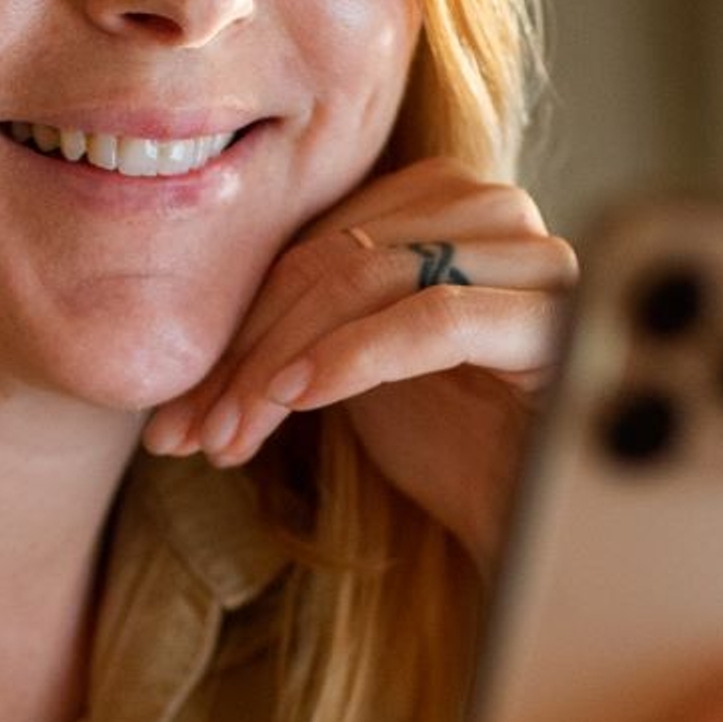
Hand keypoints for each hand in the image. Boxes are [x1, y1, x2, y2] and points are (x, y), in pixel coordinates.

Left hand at [142, 156, 574, 566]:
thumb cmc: (447, 444)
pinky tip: (299, 397)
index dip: (231, 326)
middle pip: (333, 258)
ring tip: (233, 433)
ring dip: (282, 363)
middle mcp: (491, 209)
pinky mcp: (555, 313)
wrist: (532, 520)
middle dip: (246, 354)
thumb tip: (167, 358)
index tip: (172, 414)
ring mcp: (532, 255)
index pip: (309, 242)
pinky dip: (356, 355)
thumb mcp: (347, 369)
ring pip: (371, 281)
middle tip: (187, 432)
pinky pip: (436, 317)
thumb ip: (288, 327)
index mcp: (438, 201)